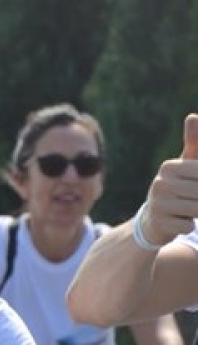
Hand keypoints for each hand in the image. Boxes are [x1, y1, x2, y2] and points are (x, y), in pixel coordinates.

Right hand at [140, 113, 197, 245]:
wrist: (153, 220)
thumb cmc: (178, 187)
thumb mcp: (186, 164)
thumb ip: (194, 142)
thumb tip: (192, 116)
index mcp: (168, 168)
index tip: (196, 184)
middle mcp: (159, 184)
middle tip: (194, 196)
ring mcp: (157, 205)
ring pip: (196, 209)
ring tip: (191, 209)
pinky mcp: (158, 224)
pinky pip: (187, 225)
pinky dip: (189, 225)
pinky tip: (181, 221)